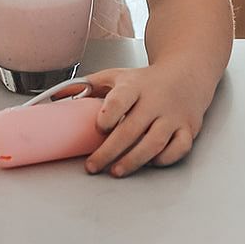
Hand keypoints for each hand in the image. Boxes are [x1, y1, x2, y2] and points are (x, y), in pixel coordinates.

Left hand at [82, 65, 208, 176]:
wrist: (188, 73)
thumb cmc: (147, 80)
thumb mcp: (118, 76)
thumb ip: (89, 85)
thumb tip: (56, 98)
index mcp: (136, 86)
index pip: (121, 100)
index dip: (108, 115)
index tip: (99, 127)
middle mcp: (156, 100)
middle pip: (132, 129)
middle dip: (110, 151)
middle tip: (93, 165)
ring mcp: (173, 116)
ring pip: (155, 142)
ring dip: (134, 160)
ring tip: (116, 170)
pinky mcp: (188, 128)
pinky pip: (178, 149)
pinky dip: (164, 159)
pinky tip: (149, 162)